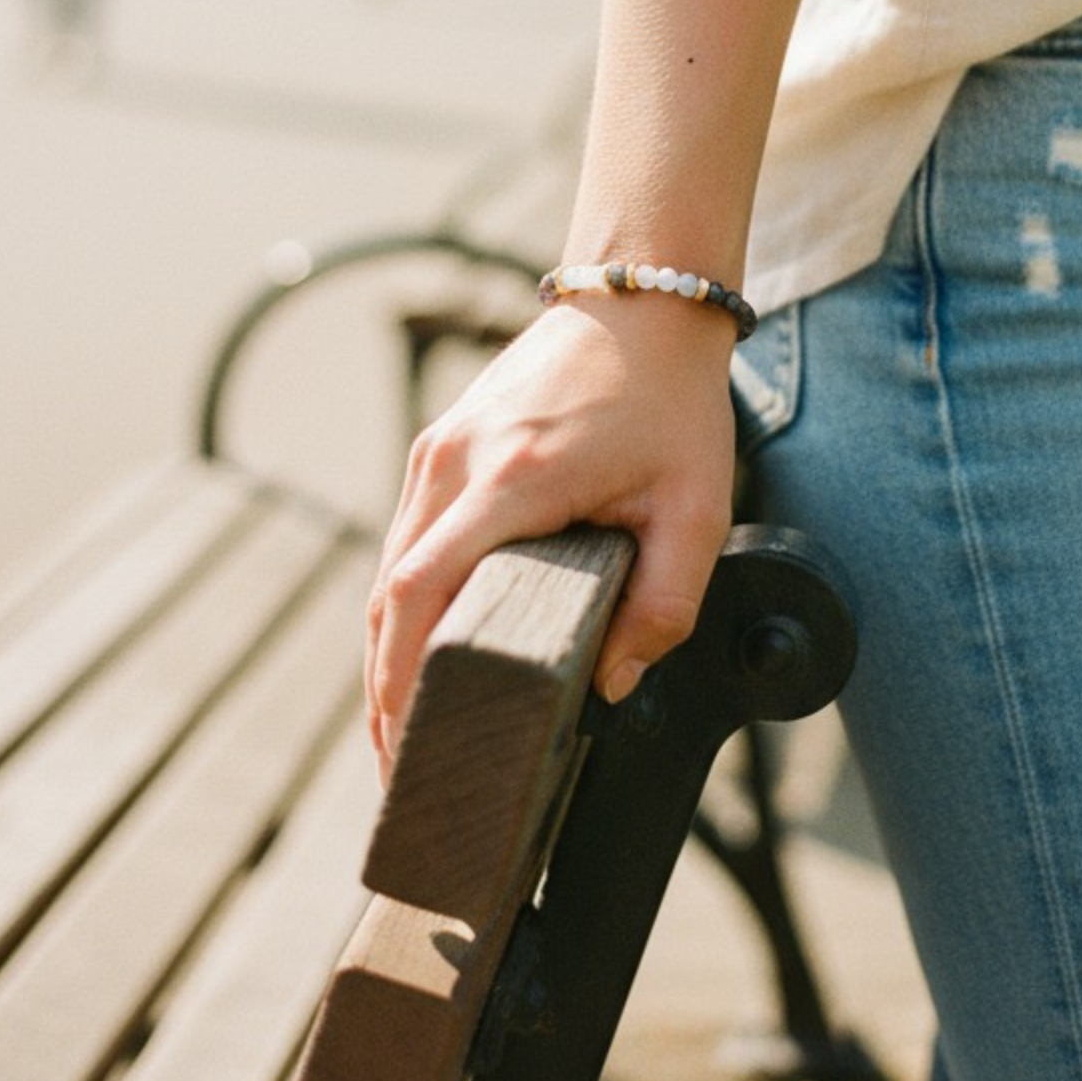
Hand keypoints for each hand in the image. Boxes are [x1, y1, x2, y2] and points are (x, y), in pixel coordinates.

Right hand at [365, 296, 737, 781]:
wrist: (641, 304)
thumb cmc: (672, 406)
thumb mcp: (696, 509)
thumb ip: (664, 606)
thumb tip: (609, 685)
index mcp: (511, 481)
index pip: (423, 594)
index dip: (401, 680)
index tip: (403, 749)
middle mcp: (454, 464)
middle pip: (389, 595)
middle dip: (385, 690)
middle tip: (402, 776)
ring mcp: (438, 449)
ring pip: (389, 569)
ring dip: (388, 650)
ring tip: (404, 733)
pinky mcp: (441, 444)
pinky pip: (407, 538)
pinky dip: (403, 604)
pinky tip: (418, 652)